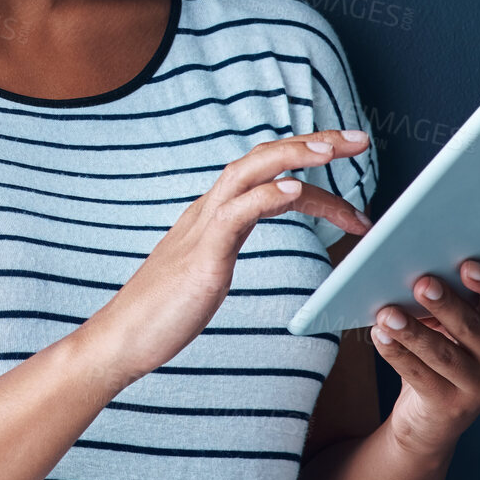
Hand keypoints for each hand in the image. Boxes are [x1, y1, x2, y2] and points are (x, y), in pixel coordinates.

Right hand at [84, 129, 372, 384]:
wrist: (121, 340)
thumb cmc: (165, 310)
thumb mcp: (208, 263)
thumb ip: (229, 238)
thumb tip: (253, 226)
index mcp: (215, 211)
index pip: (268, 170)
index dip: (308, 160)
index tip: (346, 156)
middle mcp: (210, 209)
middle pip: (264, 157)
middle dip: (313, 144)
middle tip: (359, 139)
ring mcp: (204, 229)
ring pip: (250, 172)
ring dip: (294, 157)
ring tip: (332, 150)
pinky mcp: (202, 256)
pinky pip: (237, 214)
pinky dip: (267, 197)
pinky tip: (294, 190)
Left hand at [371, 259, 479, 459]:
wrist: (434, 417)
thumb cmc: (443, 351)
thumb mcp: (450, 324)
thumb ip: (442, 298)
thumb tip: (412, 273)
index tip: (466, 266)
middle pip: (471, 326)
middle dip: (445, 304)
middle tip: (422, 284)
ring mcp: (479, 386)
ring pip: (443, 354)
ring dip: (413, 331)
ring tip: (387, 314)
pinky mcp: (451, 406)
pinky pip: (420, 376)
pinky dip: (396, 353)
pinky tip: (379, 336)